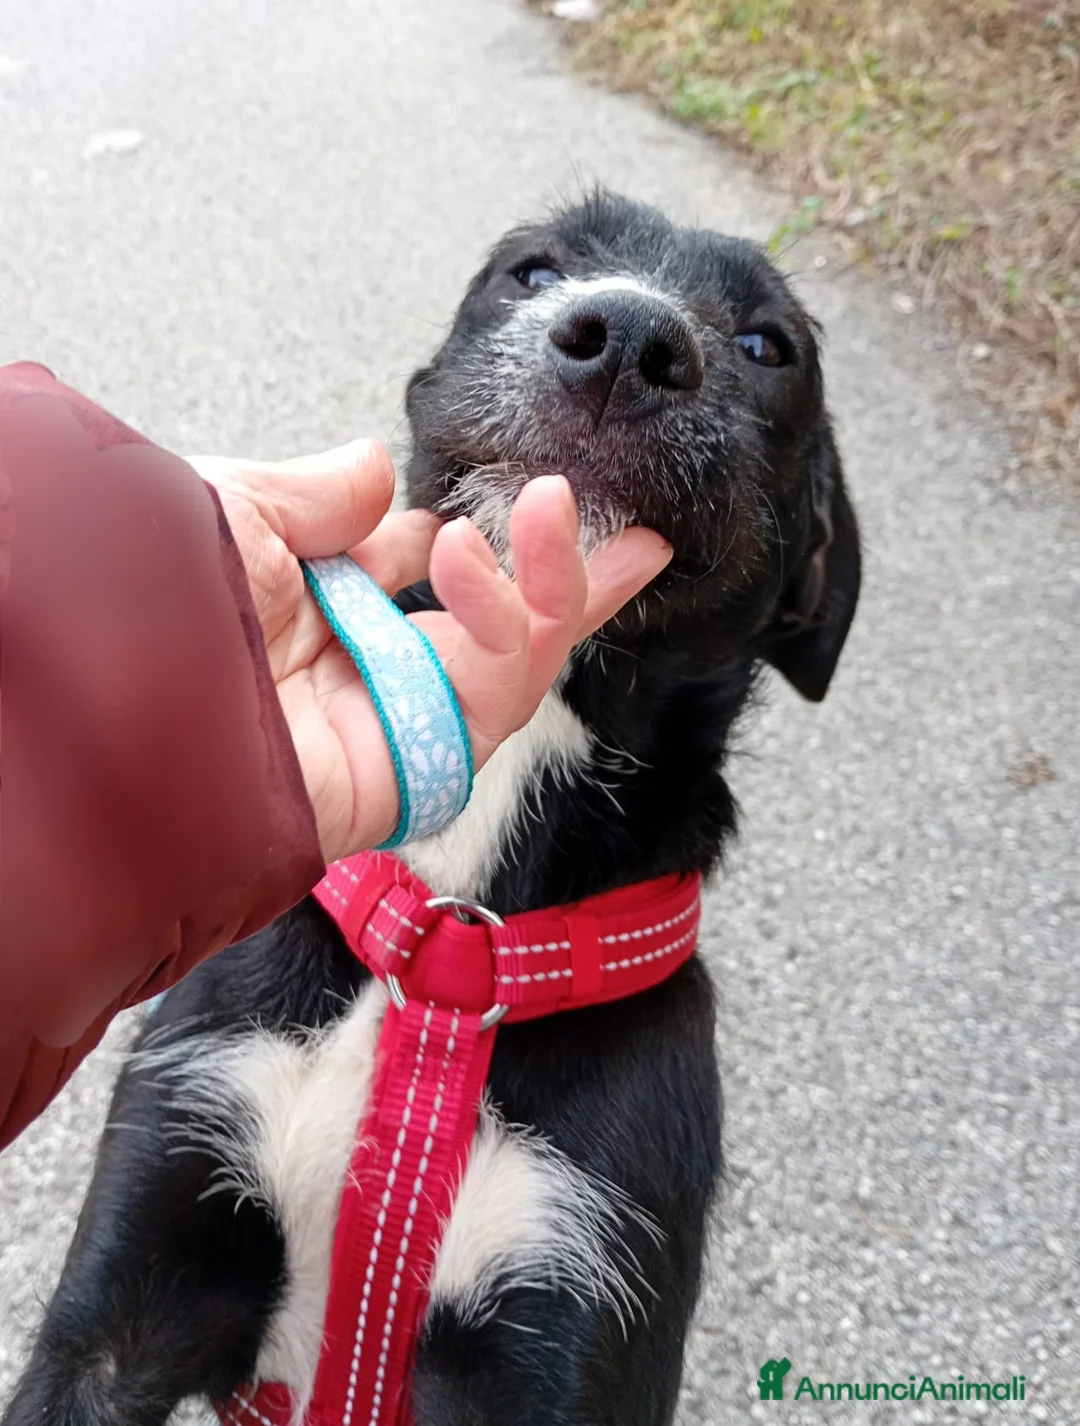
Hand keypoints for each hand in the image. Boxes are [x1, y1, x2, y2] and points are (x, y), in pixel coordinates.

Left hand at [191, 442, 670, 862]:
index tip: (536, 499)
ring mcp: (391, 718)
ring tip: (550, 510)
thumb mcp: (234, 508)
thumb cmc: (152, 605)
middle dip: (565, 581)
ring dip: (545, 582)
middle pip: (492, 631)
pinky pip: (493, 698)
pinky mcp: (414, 765)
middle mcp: (360, 668)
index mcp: (317, 609)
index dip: (481, 538)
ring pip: (510, 663)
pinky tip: (477, 559)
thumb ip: (317, 493)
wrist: (119, 694)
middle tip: (631, 537)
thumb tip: (378, 468)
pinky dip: (507, 624)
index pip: (424, 575)